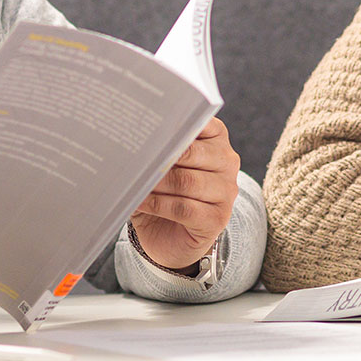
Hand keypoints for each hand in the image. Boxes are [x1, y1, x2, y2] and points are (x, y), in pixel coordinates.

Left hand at [129, 117, 238, 270]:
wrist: (174, 238)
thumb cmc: (166, 193)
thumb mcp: (163, 167)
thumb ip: (158, 151)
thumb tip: (133, 140)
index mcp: (216, 140)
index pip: (201, 123)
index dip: (175, 125)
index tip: (150, 127)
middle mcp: (226, 162)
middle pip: (192, 153)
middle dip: (160, 157)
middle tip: (135, 159)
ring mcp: (225, 192)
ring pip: (187, 181)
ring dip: (156, 183)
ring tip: (135, 183)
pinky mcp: (217, 218)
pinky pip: (184, 208)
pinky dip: (157, 204)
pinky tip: (141, 202)